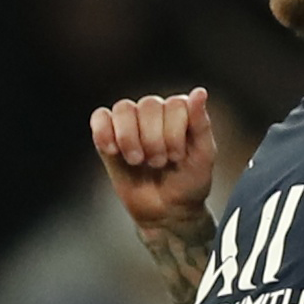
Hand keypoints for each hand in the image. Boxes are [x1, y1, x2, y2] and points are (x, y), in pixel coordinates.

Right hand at [89, 89, 215, 239]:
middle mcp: (155, 112)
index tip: (176, 157)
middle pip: (148, 104)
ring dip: (130, 138)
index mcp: (180, 111)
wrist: (167, 211)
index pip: (174, 104)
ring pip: (123, 108)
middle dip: (154, 140)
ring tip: (137, 161)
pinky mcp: (109, 137)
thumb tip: (199, 92)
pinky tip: (113, 150)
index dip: (174, 133)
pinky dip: (103, 132)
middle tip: (158, 163)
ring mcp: (131, 123)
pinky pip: (99, 118)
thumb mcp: (204, 156)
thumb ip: (201, 123)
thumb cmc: (189, 183)